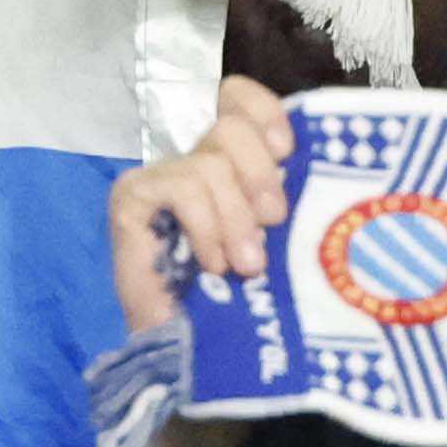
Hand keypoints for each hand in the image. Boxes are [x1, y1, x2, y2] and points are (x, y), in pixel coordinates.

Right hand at [107, 74, 295, 324]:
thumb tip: (315, 161)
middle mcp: (189, 160)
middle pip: (229, 126)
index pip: (233, 95)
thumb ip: (281, 194)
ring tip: (246, 265)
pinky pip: (182, 187)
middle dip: (260, 175)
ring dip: (236, 218)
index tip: (288, 150)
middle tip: (275, 221)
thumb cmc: (242, 298)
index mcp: (226, 161)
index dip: (264, 110)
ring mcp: (157, 177)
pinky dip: (206, 226)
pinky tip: (211, 264)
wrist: (193, 351)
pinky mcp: (131, 197)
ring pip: (209, 162)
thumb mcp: (275, 236)